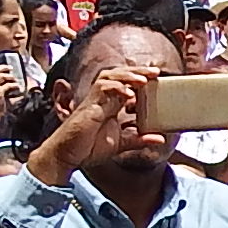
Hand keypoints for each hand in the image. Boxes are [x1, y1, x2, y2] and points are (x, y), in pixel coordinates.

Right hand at [30, 61, 156, 183]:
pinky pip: (101, 88)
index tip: (158, 79)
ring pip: (110, 77)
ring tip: (144, 79)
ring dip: (128, 75)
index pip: (127, 84)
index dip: (141, 79)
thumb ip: (139, 139)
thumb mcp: (121, 144)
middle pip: (120, 75)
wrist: (66, 156)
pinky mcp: (88, 105)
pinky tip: (129, 94)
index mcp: (111, 105)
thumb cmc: (88, 148)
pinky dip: (116, 88)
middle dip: (138, 71)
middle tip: (156, 72)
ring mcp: (95, 100)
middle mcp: (103, 99)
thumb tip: (161, 139)